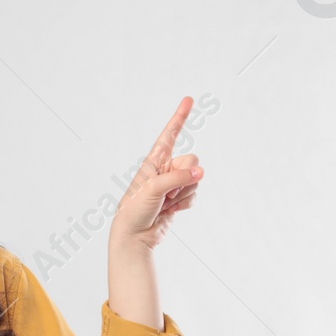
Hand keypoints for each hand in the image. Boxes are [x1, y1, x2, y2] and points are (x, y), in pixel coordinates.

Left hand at [112, 96, 203, 250]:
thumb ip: (178, 177)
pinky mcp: (178, 199)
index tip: (188, 99)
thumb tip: (201, 173)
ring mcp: (173, 183)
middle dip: (185, 176)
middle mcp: (166, 168)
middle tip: (167, 191)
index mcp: (154, 160)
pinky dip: (185, 204)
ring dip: (183, 193)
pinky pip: (194, 195)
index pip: (169, 134)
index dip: (180, 117)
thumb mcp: (154, 189)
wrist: (134, 235)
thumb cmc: (135, 209)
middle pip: (192, 161)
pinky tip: (171, 210)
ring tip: (165, 202)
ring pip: (196, 180)